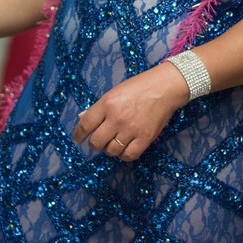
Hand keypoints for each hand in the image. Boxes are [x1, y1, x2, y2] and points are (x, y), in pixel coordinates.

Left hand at [72, 65, 187, 161]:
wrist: (164, 88)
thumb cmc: (138, 87)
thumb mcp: (114, 92)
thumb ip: (99, 107)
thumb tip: (82, 119)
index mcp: (107, 104)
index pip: (86, 124)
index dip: (78, 135)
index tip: (77, 140)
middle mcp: (116, 118)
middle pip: (97, 142)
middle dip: (94, 144)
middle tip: (98, 142)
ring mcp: (131, 129)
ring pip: (111, 150)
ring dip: (109, 149)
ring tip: (113, 143)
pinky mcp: (145, 138)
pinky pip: (129, 155)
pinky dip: (124, 155)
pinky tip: (125, 149)